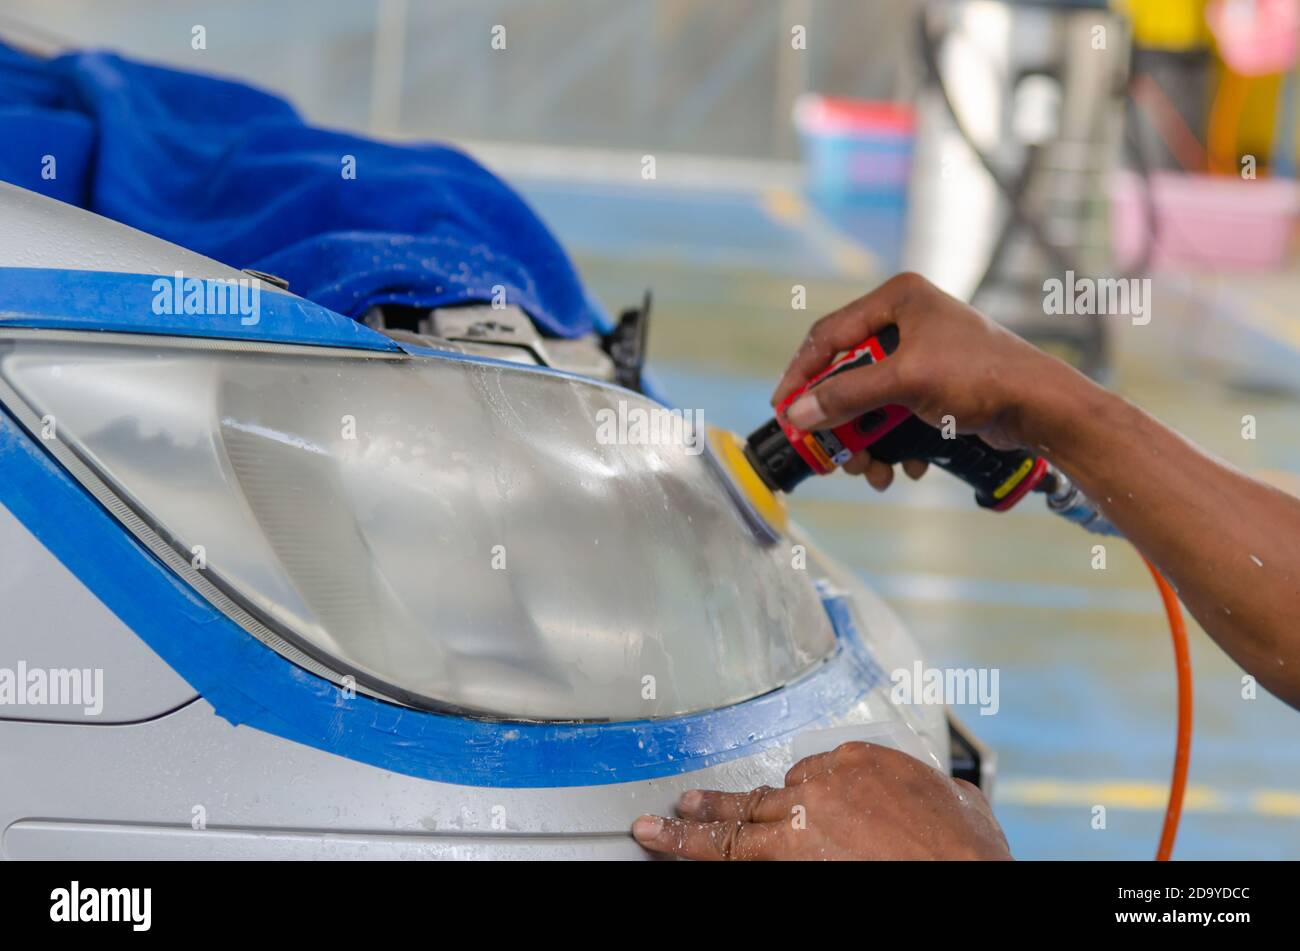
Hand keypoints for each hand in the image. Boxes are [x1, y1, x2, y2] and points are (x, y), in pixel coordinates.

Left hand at [631, 741, 1011, 860]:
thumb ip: (936, 792)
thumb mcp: (960, 802)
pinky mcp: (790, 852)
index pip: (820, 773)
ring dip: (696, 821)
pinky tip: (673, 847)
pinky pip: (736, 850)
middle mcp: (825, 783)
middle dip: (726, 800)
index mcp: (863, 761)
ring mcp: (803, 817)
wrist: (962, 869)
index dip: (810, 796)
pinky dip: (701, 847)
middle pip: (768, 790)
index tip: (805, 811)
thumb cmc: (967, 849)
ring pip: (738, 816)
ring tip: (659, 824)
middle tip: (686, 800)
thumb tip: (947, 798)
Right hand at [772, 274, 1075, 469]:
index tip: (784, 408)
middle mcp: (906, 320)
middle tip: (831, 452)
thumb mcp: (904, 382)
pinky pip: (895, 415)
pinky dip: (894, 443)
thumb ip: (846, 397)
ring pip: (870, 402)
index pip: (829, 334)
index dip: (801, 374)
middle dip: (841, 422)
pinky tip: (908, 464)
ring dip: (867, 442)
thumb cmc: (980, 375)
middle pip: (848, 375)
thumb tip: (798, 414)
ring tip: (873, 470)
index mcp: (897, 299)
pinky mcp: (934, 385)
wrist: (1040, 405)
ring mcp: (921, 354)